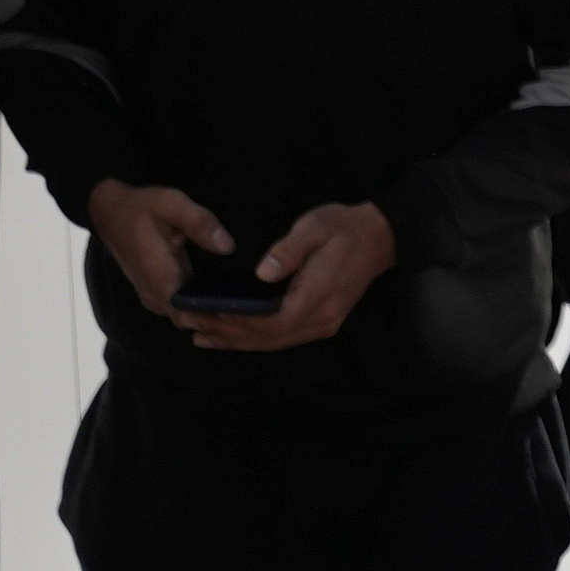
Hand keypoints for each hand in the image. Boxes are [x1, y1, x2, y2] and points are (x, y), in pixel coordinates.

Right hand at [84, 179, 234, 320]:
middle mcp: (156, 296)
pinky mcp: (159, 296)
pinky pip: (183, 312)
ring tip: (246, 308)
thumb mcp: (171, 204)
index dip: (218, 319)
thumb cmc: (141, 208)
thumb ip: (199, 223)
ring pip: (188, 321)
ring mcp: (156, 299)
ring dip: (213, 317)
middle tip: (255, 312)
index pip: (191, 316)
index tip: (245, 313)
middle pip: (193, 323)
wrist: (110, 213)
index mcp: (160, 279)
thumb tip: (227, 246)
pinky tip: (227, 301)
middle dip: (221, 321)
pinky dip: (203, 310)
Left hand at [180, 200, 397, 353]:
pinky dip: (255, 340)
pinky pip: (284, 338)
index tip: (205, 313)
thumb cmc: (343, 228)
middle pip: (269, 337)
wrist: (380, 238)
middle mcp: (322, 318)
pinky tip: (233, 338)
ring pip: (275, 342)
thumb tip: (262, 273)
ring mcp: (324, 324)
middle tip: (189, 324)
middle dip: (227, 334)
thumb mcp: (314, 228)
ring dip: (237, 342)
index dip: (237, 321)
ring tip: (201, 337)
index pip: (272, 320)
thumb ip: (289, 250)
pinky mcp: (322, 323)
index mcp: (318, 294)